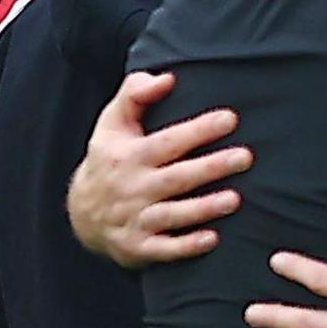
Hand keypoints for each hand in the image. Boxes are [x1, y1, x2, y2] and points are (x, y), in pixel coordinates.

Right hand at [69, 69, 248, 268]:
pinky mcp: (137, 248)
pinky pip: (162, 249)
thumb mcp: (112, 124)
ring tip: (234, 199)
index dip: (197, 130)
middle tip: (245, 157)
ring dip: (202, 209)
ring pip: (171, 215)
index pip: (166, 142)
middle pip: (175, 178)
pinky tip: (212, 240)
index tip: (230, 119)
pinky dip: (185, 247)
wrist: (82, 214)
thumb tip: (167, 78)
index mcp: (128, 156)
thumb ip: (135, 94)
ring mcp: (134, 220)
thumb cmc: (110, 160)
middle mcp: (131, 188)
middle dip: (209, 168)